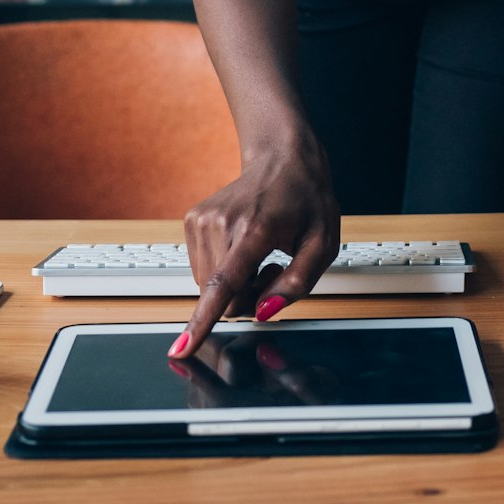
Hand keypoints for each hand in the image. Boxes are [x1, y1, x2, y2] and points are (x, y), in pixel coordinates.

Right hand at [172, 126, 339, 359]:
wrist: (281, 155)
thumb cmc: (307, 198)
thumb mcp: (322, 242)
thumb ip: (297, 283)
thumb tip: (262, 312)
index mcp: (256, 228)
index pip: (224, 283)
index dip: (202, 320)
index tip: (181, 348)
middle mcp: (222, 222)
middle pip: (223, 296)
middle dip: (248, 297)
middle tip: (274, 268)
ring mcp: (203, 219)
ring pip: (209, 287)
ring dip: (236, 283)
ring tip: (260, 253)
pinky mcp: (193, 220)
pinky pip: (203, 271)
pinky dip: (224, 270)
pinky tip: (243, 247)